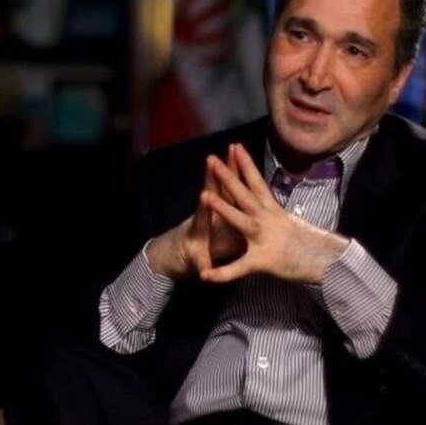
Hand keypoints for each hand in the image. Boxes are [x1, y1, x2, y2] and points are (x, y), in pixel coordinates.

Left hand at [146, 152, 245, 279]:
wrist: (185, 244)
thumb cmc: (194, 252)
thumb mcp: (198, 262)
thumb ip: (202, 265)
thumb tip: (203, 274)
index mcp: (201, 225)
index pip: (203, 214)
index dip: (206, 206)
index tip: (205, 196)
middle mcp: (206, 209)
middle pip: (211, 190)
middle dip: (214, 177)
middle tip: (215, 159)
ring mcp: (214, 201)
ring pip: (222, 182)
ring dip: (228, 167)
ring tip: (233, 150)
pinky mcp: (222, 199)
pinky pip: (230, 183)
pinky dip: (235, 170)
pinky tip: (241, 157)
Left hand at [200, 143, 348, 283]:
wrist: (328, 261)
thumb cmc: (312, 244)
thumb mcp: (292, 224)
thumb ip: (277, 217)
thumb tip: (272, 211)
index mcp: (274, 211)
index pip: (257, 182)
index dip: (246, 164)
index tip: (235, 146)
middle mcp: (268, 219)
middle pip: (245, 194)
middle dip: (227, 176)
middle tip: (211, 160)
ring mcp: (265, 238)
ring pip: (241, 220)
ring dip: (223, 208)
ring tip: (204, 196)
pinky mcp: (264, 260)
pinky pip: (241, 267)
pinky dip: (223, 273)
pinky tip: (206, 275)